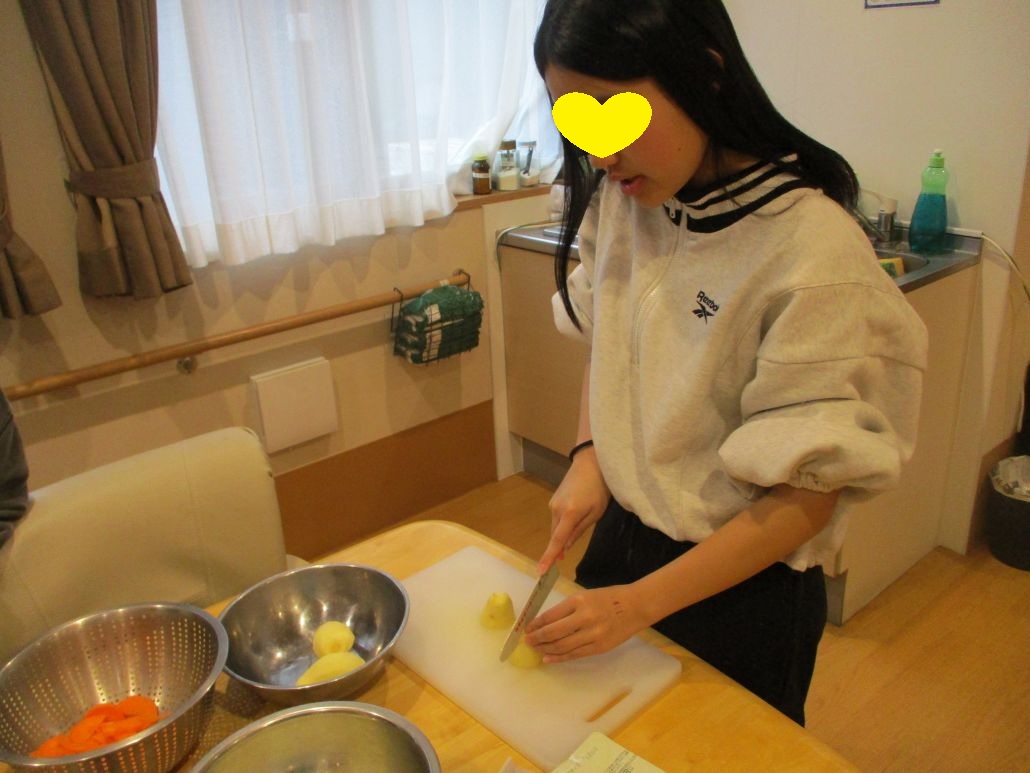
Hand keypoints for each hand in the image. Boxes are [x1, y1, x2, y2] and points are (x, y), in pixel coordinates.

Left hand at [524, 584, 645, 662]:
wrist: (634, 607)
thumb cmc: (608, 598)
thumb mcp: (585, 596)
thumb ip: (567, 609)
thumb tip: (545, 623)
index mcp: (578, 601)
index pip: (550, 616)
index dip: (536, 624)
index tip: (527, 629)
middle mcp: (584, 618)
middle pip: (553, 633)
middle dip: (537, 638)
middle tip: (527, 641)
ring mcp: (592, 635)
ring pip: (562, 646)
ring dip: (545, 649)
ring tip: (536, 649)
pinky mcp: (599, 648)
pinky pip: (575, 655)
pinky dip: (559, 657)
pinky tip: (548, 658)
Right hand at [538, 447, 608, 572]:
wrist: (590, 463)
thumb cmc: (599, 488)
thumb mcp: (596, 512)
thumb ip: (579, 531)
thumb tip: (565, 547)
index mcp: (569, 514)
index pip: (556, 541)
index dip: (549, 557)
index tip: (540, 571)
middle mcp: (556, 510)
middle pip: (556, 535)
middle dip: (560, 546)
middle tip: (567, 555)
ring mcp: (553, 504)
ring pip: (556, 527)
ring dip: (564, 533)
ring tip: (581, 521)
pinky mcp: (554, 500)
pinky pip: (557, 519)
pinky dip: (563, 524)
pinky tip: (576, 515)